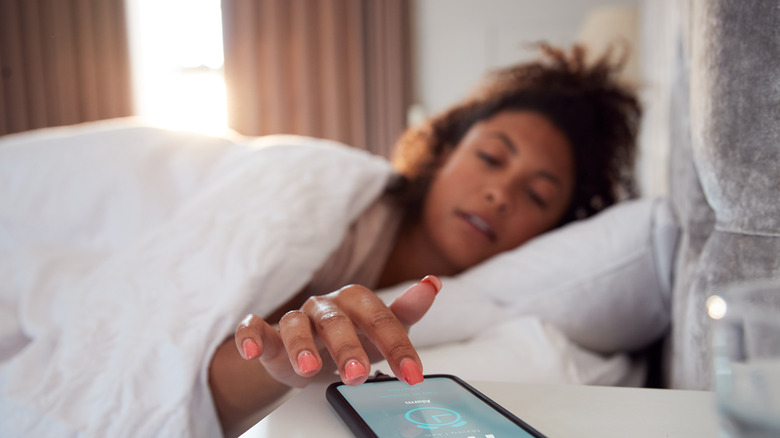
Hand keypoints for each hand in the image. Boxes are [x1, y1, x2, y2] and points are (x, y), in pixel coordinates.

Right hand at [234, 275, 440, 387]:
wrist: (310, 354)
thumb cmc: (350, 337)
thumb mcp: (381, 330)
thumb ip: (406, 312)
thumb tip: (433, 283)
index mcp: (356, 302)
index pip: (381, 320)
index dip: (398, 347)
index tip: (413, 375)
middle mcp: (326, 307)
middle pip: (336, 322)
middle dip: (347, 348)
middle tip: (359, 376)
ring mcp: (295, 319)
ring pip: (294, 325)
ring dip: (301, 345)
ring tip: (309, 368)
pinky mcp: (267, 335)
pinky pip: (253, 328)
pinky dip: (250, 337)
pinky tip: (252, 351)